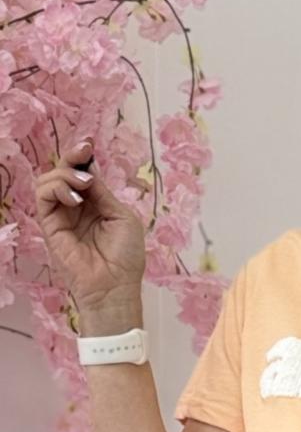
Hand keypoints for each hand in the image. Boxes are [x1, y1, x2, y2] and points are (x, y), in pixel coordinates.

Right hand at [34, 137, 146, 313]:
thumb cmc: (126, 256)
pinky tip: (75, 198)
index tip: (89, 145)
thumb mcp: (122, 216)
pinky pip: (42, 196)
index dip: (82, 157)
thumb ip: (102, 193)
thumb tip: (88, 172)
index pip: (82, 173)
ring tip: (84, 185)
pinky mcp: (49, 226)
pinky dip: (57, 188)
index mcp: (95, 204)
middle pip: (63, 171)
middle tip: (85, 152)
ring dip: (66, 173)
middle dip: (72, 157)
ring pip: (49, 180)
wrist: (115, 286)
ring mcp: (61, 216)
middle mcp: (76, 207)